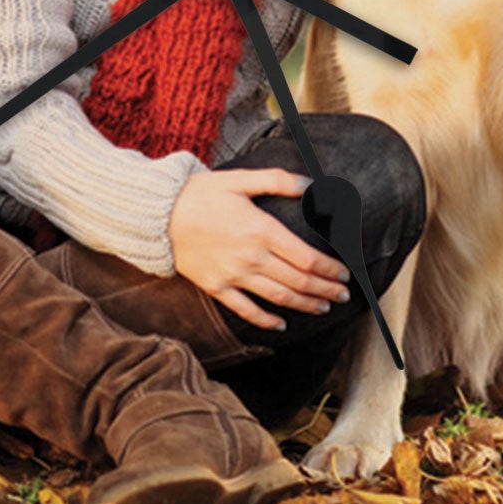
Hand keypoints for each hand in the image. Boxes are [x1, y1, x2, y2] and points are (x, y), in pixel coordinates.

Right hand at [168, 167, 351, 331]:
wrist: (158, 214)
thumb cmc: (200, 194)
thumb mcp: (239, 179)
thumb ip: (277, 181)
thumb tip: (310, 184)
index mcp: (261, 230)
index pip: (307, 258)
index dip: (330, 269)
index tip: (344, 274)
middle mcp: (251, 257)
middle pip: (299, 281)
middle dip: (325, 290)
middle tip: (343, 295)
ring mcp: (233, 275)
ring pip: (278, 298)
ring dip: (305, 305)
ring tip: (323, 307)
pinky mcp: (216, 287)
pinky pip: (246, 310)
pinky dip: (266, 320)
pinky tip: (281, 324)